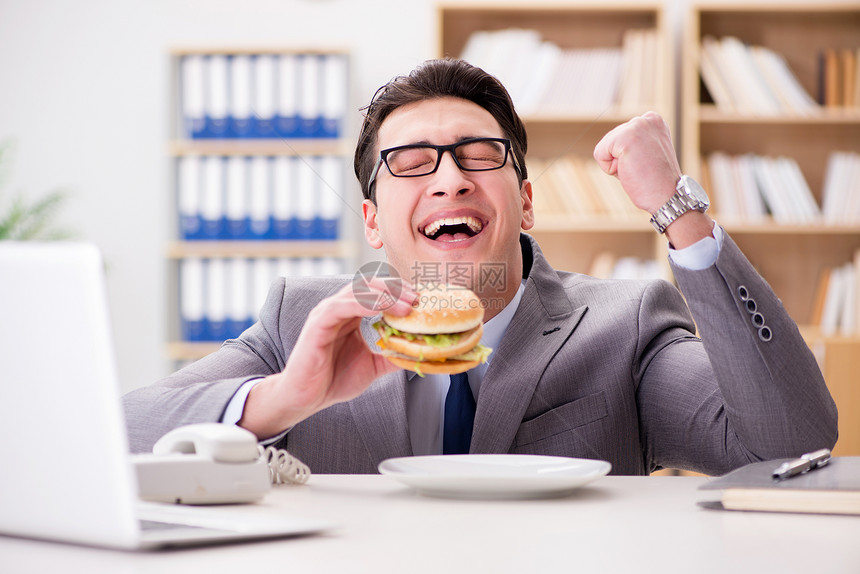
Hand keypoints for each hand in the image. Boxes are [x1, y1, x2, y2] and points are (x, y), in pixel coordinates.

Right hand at [238, 278, 416, 438]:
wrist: (307, 398)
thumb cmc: (335, 379)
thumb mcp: (373, 365)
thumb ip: (393, 355)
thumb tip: (420, 352)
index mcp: (352, 313)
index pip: (378, 291)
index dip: (401, 292)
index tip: (422, 300)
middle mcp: (340, 308)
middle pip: (370, 284)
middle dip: (397, 288)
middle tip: (418, 299)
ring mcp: (328, 313)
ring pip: (358, 290)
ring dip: (385, 294)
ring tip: (407, 305)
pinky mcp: (318, 323)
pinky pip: (341, 306)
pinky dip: (362, 303)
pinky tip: (380, 308)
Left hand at [593, 111, 712, 247]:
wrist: (668, 196)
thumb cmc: (656, 181)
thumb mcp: (647, 152)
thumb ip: (634, 142)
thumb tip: (615, 144)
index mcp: (653, 120)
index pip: (620, 135)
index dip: (626, 156)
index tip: (646, 164)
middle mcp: (646, 119)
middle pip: (610, 140)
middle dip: (620, 160)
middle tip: (641, 169)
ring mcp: (637, 126)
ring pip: (604, 147)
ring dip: (616, 165)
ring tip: (637, 170)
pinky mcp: (625, 138)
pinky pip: (599, 154)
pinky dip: (610, 169)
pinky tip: (630, 171)